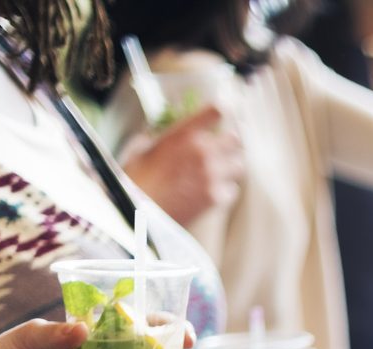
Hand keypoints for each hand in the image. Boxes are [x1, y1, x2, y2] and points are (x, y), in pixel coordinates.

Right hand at [119, 106, 243, 227]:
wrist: (137, 213)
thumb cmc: (133, 179)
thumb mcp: (141, 148)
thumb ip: (158, 137)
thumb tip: (164, 135)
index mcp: (184, 134)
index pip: (217, 111)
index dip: (222, 112)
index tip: (223, 115)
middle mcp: (203, 151)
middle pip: (235, 139)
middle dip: (229, 142)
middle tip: (224, 146)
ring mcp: (213, 175)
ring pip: (239, 165)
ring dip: (230, 166)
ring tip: (218, 170)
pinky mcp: (216, 197)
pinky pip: (233, 189)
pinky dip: (226, 189)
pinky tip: (212, 189)